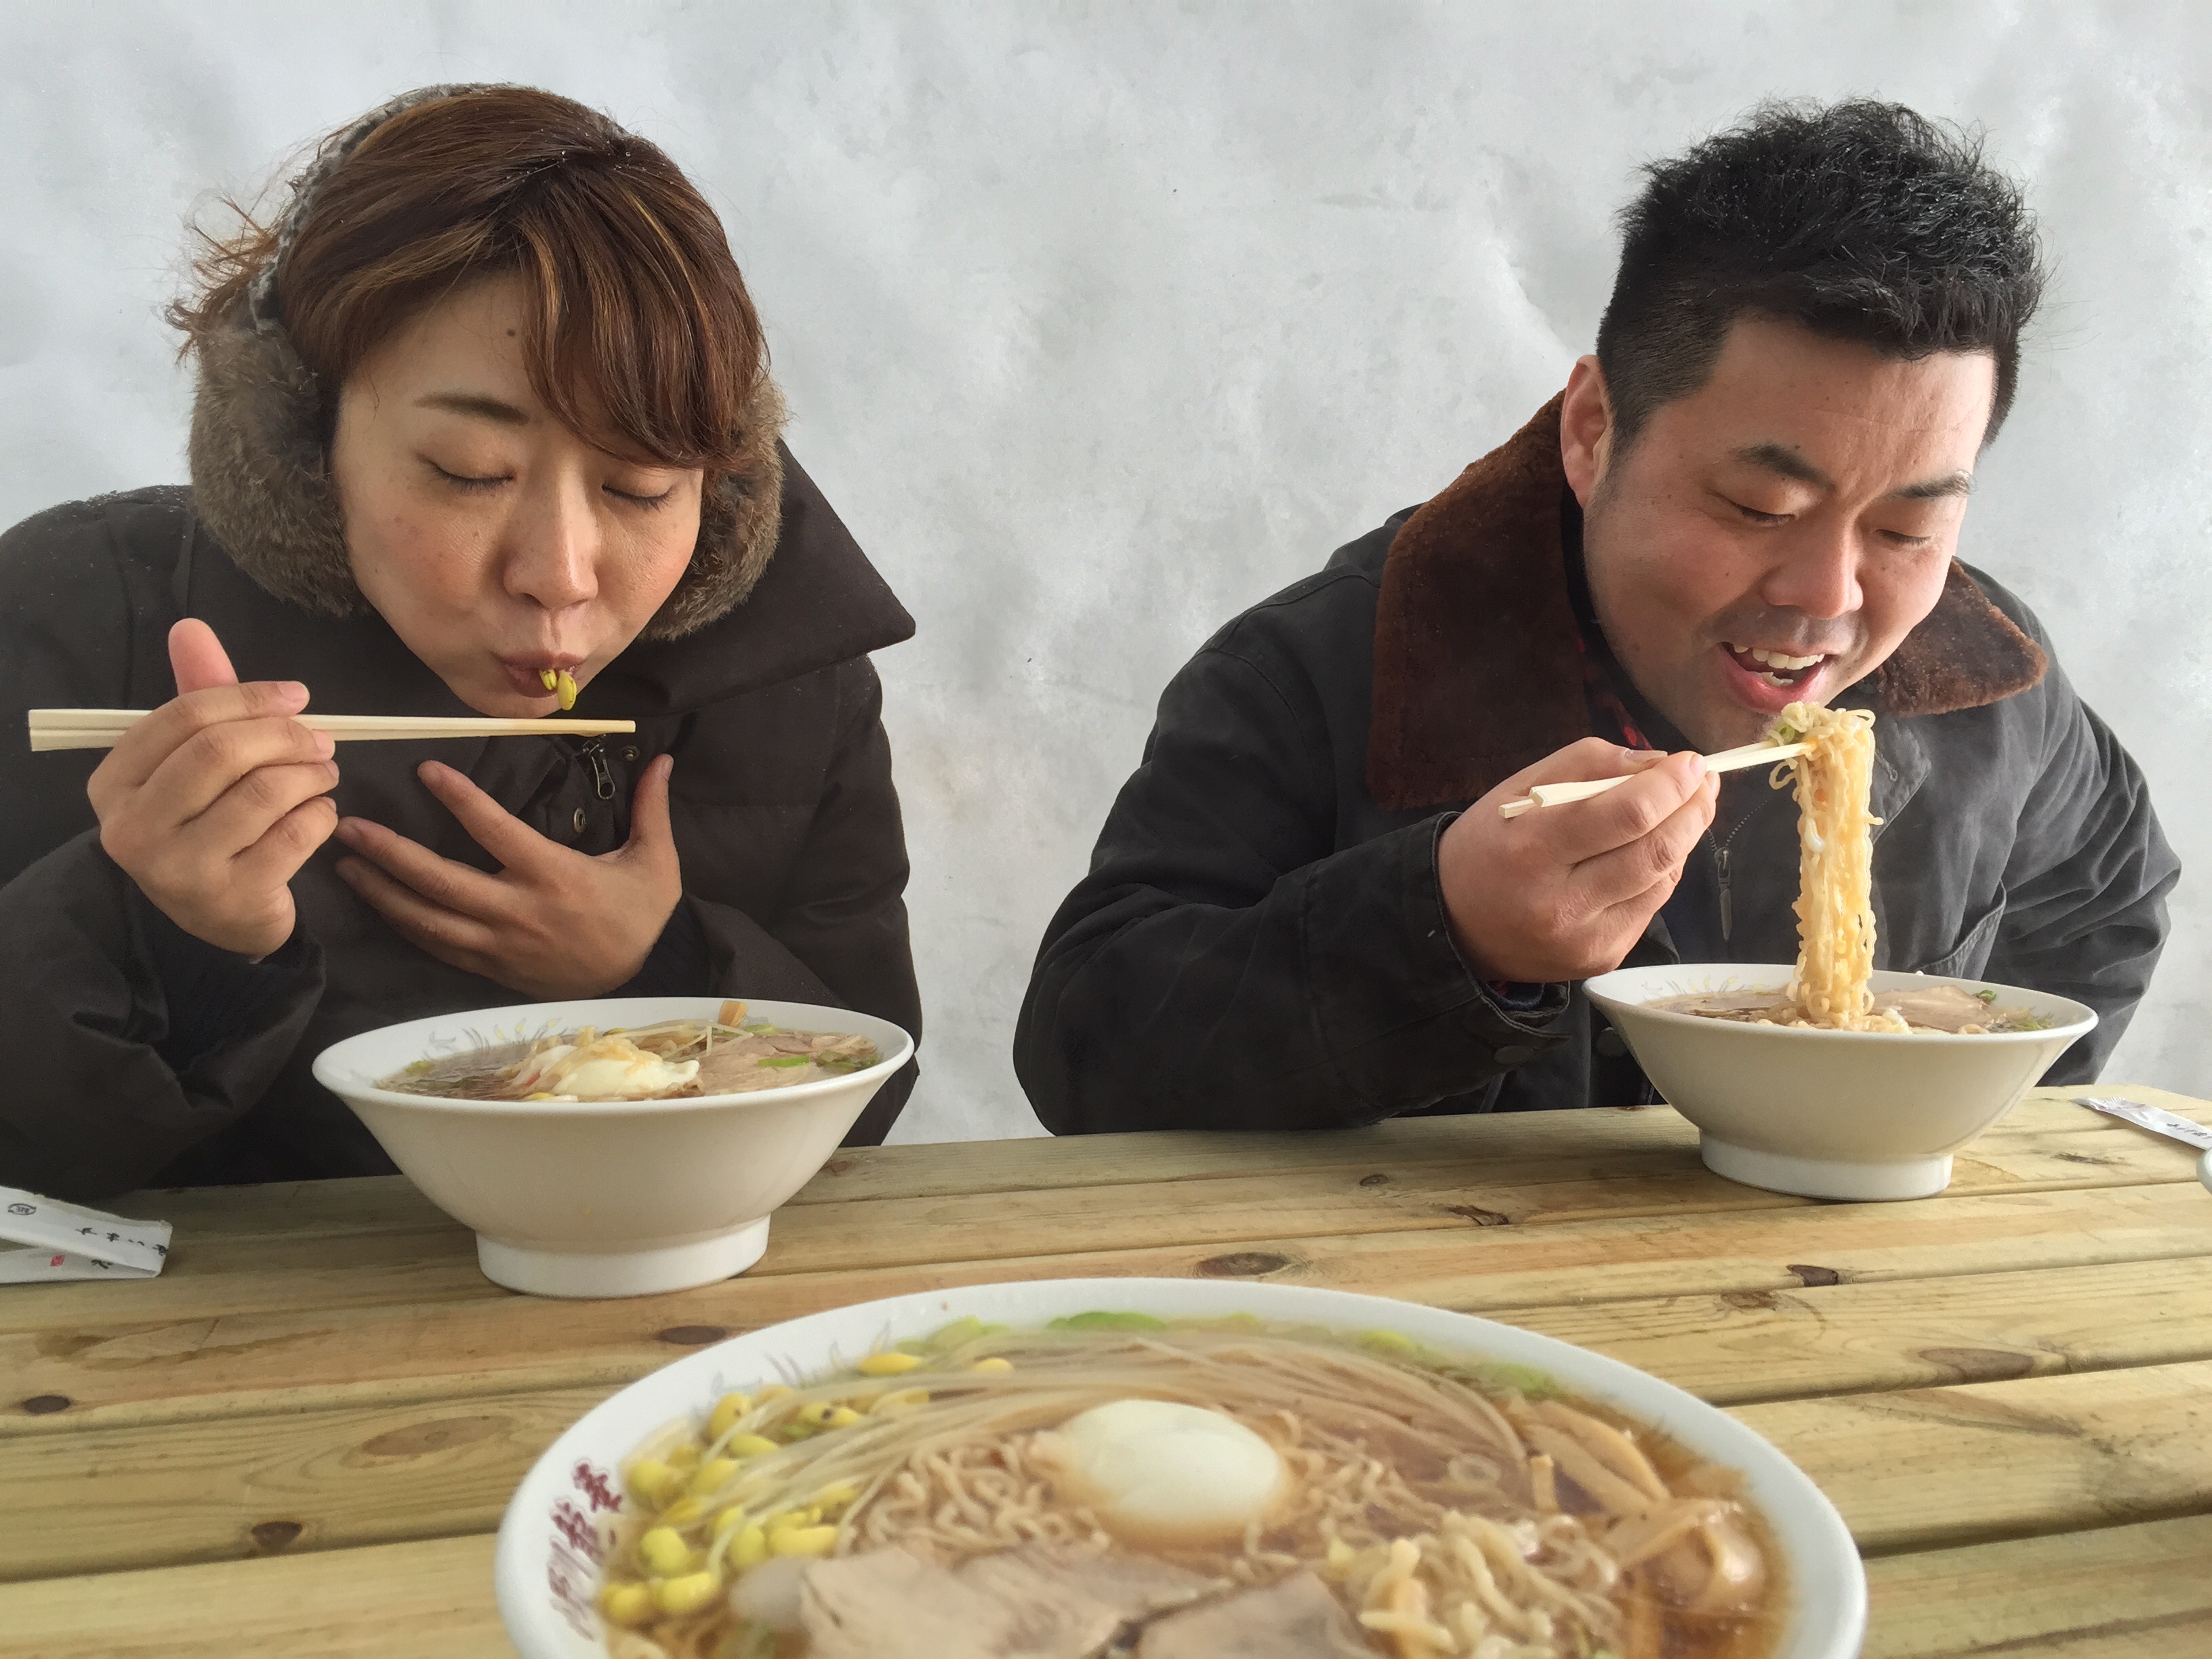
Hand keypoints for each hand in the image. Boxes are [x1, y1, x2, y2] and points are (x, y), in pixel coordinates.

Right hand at [86, 619, 339, 958]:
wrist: (219, 919)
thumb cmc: (206, 825)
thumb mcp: (193, 761)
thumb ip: (198, 696)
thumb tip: (191, 627)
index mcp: (113, 783)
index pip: (184, 717)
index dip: (249, 697)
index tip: (297, 696)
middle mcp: (133, 828)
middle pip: (222, 751)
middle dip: (285, 735)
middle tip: (322, 738)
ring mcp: (178, 869)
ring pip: (264, 791)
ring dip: (312, 773)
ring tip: (325, 773)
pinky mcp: (230, 898)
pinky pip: (295, 834)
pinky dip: (321, 814)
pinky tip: (321, 813)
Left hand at [331, 754, 681, 997]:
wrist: (636, 983)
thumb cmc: (640, 915)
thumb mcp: (657, 863)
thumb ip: (652, 809)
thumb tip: (664, 758)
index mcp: (556, 877)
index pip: (496, 832)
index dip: (460, 800)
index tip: (425, 770)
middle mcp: (519, 911)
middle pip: (441, 881)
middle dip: (390, 853)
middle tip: (349, 825)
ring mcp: (498, 944)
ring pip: (427, 919)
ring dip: (381, 891)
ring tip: (343, 864)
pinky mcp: (489, 968)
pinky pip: (436, 946)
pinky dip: (402, 924)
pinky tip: (377, 902)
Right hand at [1439, 738, 1718, 983]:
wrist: (1453, 925)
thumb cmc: (1487, 846)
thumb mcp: (1518, 789)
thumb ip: (1587, 763)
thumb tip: (1656, 764)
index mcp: (1533, 849)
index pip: (1627, 814)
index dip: (1671, 785)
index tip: (1691, 762)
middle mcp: (1562, 902)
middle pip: (1656, 850)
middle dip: (1693, 809)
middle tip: (1702, 783)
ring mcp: (1586, 938)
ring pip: (1662, 879)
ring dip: (1683, 838)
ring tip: (1683, 810)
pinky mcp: (1601, 957)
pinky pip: (1651, 905)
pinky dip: (1660, 872)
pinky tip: (1649, 852)